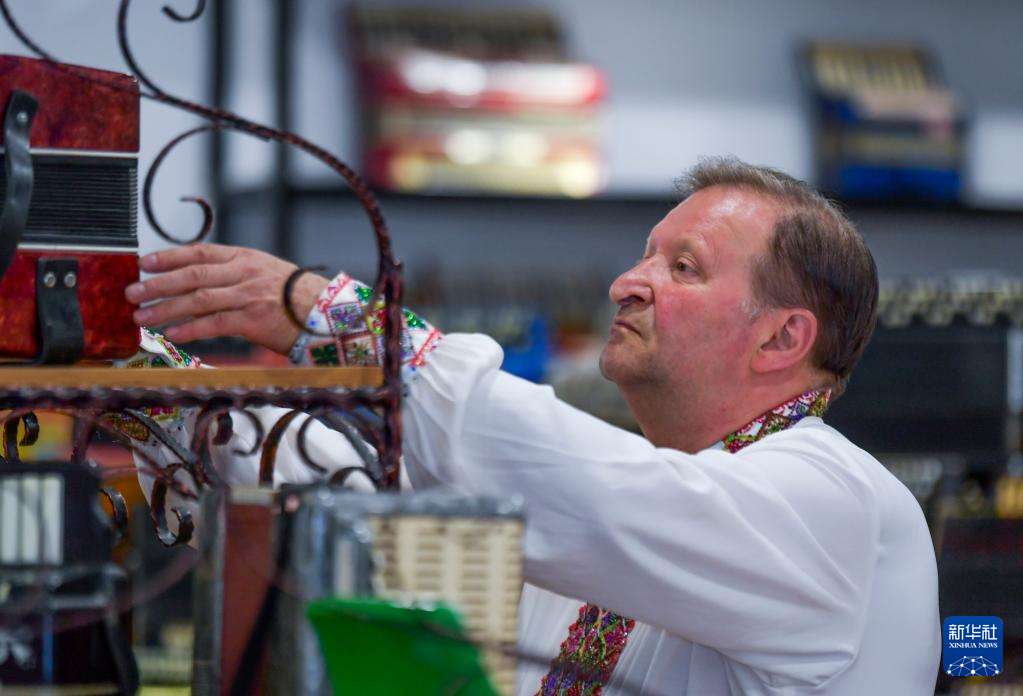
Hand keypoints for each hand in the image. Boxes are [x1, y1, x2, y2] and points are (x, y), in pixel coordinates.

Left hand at [125, 244, 328, 354]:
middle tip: (132, 293)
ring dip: (166, 309)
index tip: (143, 262)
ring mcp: (249, 295)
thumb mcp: (264, 274)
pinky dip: (191, 329)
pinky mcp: (255, 320)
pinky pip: (215, 324)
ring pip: (199, 299)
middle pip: (192, 275)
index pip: (199, 251)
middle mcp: (244, 273)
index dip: (168, 257)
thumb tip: (197, 283)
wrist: (328, 313)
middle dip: (158, 284)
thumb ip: (233, 275)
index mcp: (244, 257)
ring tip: (142, 317)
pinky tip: (173, 334)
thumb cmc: (295, 298)